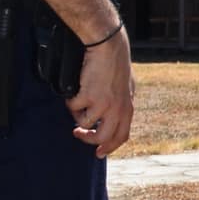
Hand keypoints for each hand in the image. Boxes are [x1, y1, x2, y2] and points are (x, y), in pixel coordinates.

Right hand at [67, 29, 134, 156]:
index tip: (99, 153)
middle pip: (102, 138)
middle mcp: (118, 110)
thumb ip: (121, 103)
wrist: (108, 46)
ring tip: (77, 101)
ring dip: (76, 114)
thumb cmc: (116, 63)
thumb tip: (112, 117)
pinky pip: (73, 108)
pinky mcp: (88, 97)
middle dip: (88, 140)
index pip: (121, 136)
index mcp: (128, 108)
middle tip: (77, 133)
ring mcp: (103, 105)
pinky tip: (74, 91)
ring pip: (84, 124)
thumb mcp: (125, 87)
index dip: (110, 147)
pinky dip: (70, 101)